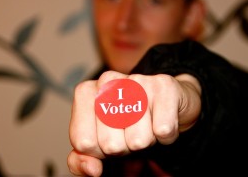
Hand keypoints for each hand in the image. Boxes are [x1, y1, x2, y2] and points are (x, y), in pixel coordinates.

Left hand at [67, 71, 200, 175]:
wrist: (162, 106)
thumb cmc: (125, 125)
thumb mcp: (98, 144)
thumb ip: (82, 159)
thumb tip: (92, 168)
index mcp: (86, 92)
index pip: (84, 142)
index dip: (99, 151)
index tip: (108, 139)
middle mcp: (108, 81)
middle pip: (110, 144)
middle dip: (124, 148)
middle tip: (130, 133)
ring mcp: (136, 80)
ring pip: (138, 140)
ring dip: (145, 142)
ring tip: (146, 127)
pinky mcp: (163, 84)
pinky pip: (163, 130)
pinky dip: (165, 137)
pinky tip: (161, 122)